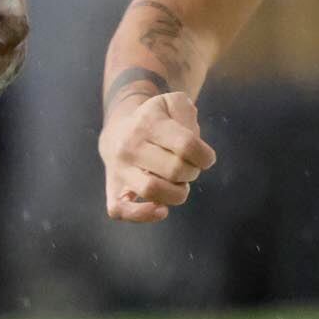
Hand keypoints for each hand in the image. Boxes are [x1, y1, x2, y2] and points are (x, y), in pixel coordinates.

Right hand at [100, 89, 214, 220]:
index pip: (186, 145)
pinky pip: (120, 210)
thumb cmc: (154, 122)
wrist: (117, 133)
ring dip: (177, 193)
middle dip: (192, 172)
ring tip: (178, 185)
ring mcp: (119, 170)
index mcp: (147, 123)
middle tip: (189, 168)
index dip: (205, 156)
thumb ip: (187, 112)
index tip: (206, 158)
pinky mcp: (112, 190)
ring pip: (152, 190)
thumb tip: (190, 141)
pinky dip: (143, 215)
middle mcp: (129, 146)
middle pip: (175, 170)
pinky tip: (161, 210)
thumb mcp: (172, 103)